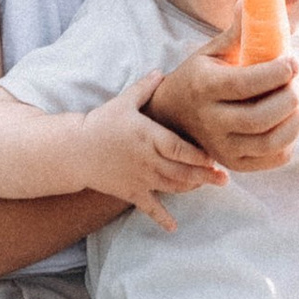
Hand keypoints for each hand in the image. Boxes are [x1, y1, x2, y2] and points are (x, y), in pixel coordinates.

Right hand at [81, 76, 229, 219]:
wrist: (74, 150)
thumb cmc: (101, 123)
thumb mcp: (124, 101)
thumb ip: (145, 88)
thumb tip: (162, 71)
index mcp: (148, 137)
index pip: (179, 148)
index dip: (198, 155)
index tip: (216, 158)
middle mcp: (147, 160)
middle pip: (181, 171)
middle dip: (205, 176)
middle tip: (224, 179)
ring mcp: (140, 178)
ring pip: (172, 187)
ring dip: (191, 188)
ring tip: (207, 186)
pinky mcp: (130, 192)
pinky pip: (148, 207)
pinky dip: (161, 218)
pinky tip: (173, 228)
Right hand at [147, 35, 298, 172]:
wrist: (173, 117)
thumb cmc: (200, 78)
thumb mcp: (212, 51)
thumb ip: (238, 29)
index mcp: (204, 87)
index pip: (244, 84)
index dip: (275, 73)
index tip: (294, 60)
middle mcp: (211, 121)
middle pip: (260, 117)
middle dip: (291, 97)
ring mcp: (222, 148)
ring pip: (270, 142)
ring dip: (296, 120)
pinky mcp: (235, 164)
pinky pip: (273, 158)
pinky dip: (291, 140)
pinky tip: (291, 120)